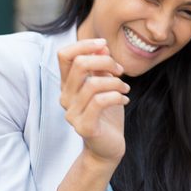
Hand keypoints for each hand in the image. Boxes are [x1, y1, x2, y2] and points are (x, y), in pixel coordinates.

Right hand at [58, 38, 129, 164]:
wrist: (108, 146)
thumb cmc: (107, 113)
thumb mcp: (105, 85)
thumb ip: (100, 67)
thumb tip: (102, 47)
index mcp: (68, 84)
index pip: (64, 55)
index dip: (84, 45)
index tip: (105, 46)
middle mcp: (65, 97)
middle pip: (80, 65)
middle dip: (105, 62)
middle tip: (120, 70)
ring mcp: (72, 113)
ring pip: (93, 84)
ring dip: (116, 82)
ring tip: (125, 89)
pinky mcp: (84, 126)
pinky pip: (99, 102)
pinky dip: (117, 97)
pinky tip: (125, 100)